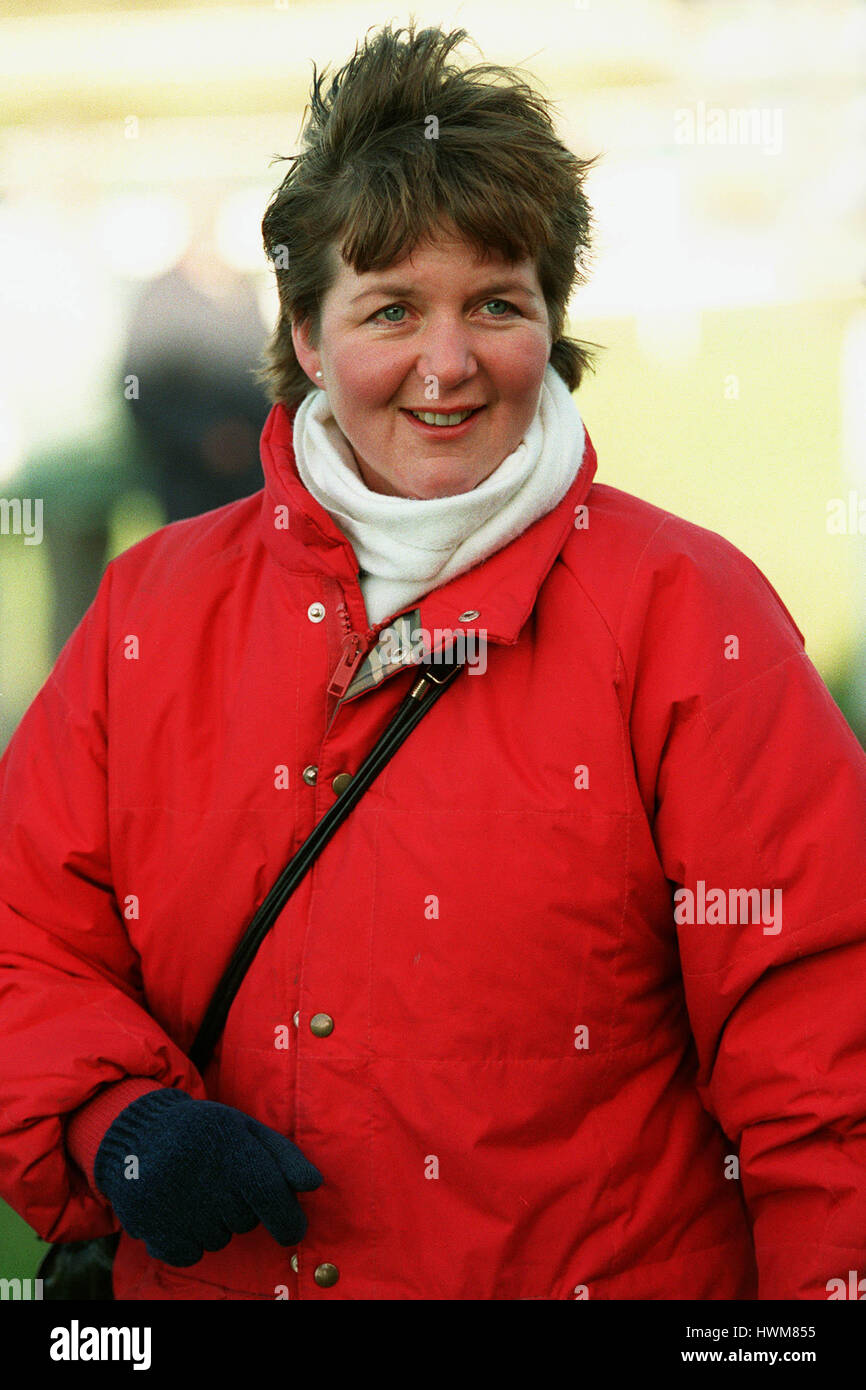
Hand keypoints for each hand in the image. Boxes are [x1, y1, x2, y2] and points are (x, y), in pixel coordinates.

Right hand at [93, 1088, 323, 1266]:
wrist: (139, 1132)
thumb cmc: (205, 1133)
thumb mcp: (246, 1130)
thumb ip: (283, 1156)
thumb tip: (313, 1184)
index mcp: (230, 1146)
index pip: (270, 1194)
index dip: (288, 1219)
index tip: (293, 1231)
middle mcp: (202, 1176)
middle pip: (246, 1221)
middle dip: (241, 1207)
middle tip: (220, 1180)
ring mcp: (174, 1204)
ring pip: (219, 1240)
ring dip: (215, 1223)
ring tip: (196, 1190)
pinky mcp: (151, 1227)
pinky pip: (190, 1254)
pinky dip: (190, 1240)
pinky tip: (179, 1210)